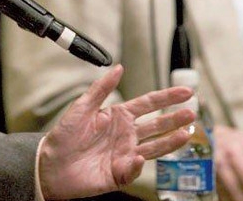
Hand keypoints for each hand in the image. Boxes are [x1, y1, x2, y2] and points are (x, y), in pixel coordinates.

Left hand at [38, 65, 194, 199]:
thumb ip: (101, 88)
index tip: (186, 92)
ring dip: (171, 141)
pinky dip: (138, 163)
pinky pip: (134, 169)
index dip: (167, 98)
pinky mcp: (120, 174)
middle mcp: (126, 135)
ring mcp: (125, 155)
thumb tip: (118, 67)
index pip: (149, 104)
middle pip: (157, 126)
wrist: (50, 165)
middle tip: (192, 114)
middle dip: (175, 120)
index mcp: (118, 117)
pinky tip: (140, 155)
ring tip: (187, 134)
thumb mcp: (82, 107)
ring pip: (155, 147)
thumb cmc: (63, 136)